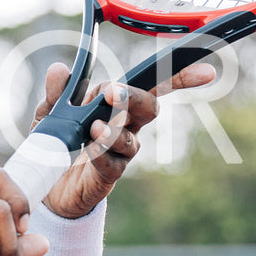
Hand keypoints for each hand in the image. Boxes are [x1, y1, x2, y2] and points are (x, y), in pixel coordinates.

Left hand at [38, 61, 216, 218]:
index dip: (179, 76)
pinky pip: (112, 163)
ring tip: (94, 127)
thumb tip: (59, 69)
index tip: (206, 72)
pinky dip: (102, 154)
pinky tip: (90, 150)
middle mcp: (125, 126)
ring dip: (114, 129)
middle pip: (147, 108)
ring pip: (131, 138)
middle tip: (113, 92)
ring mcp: (120, 152)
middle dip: (135, 97)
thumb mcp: (50, 115)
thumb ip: (57, 94)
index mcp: (115, 104)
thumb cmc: (57, 144)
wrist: (48, 186)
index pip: (151, 85)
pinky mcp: (108, 175)